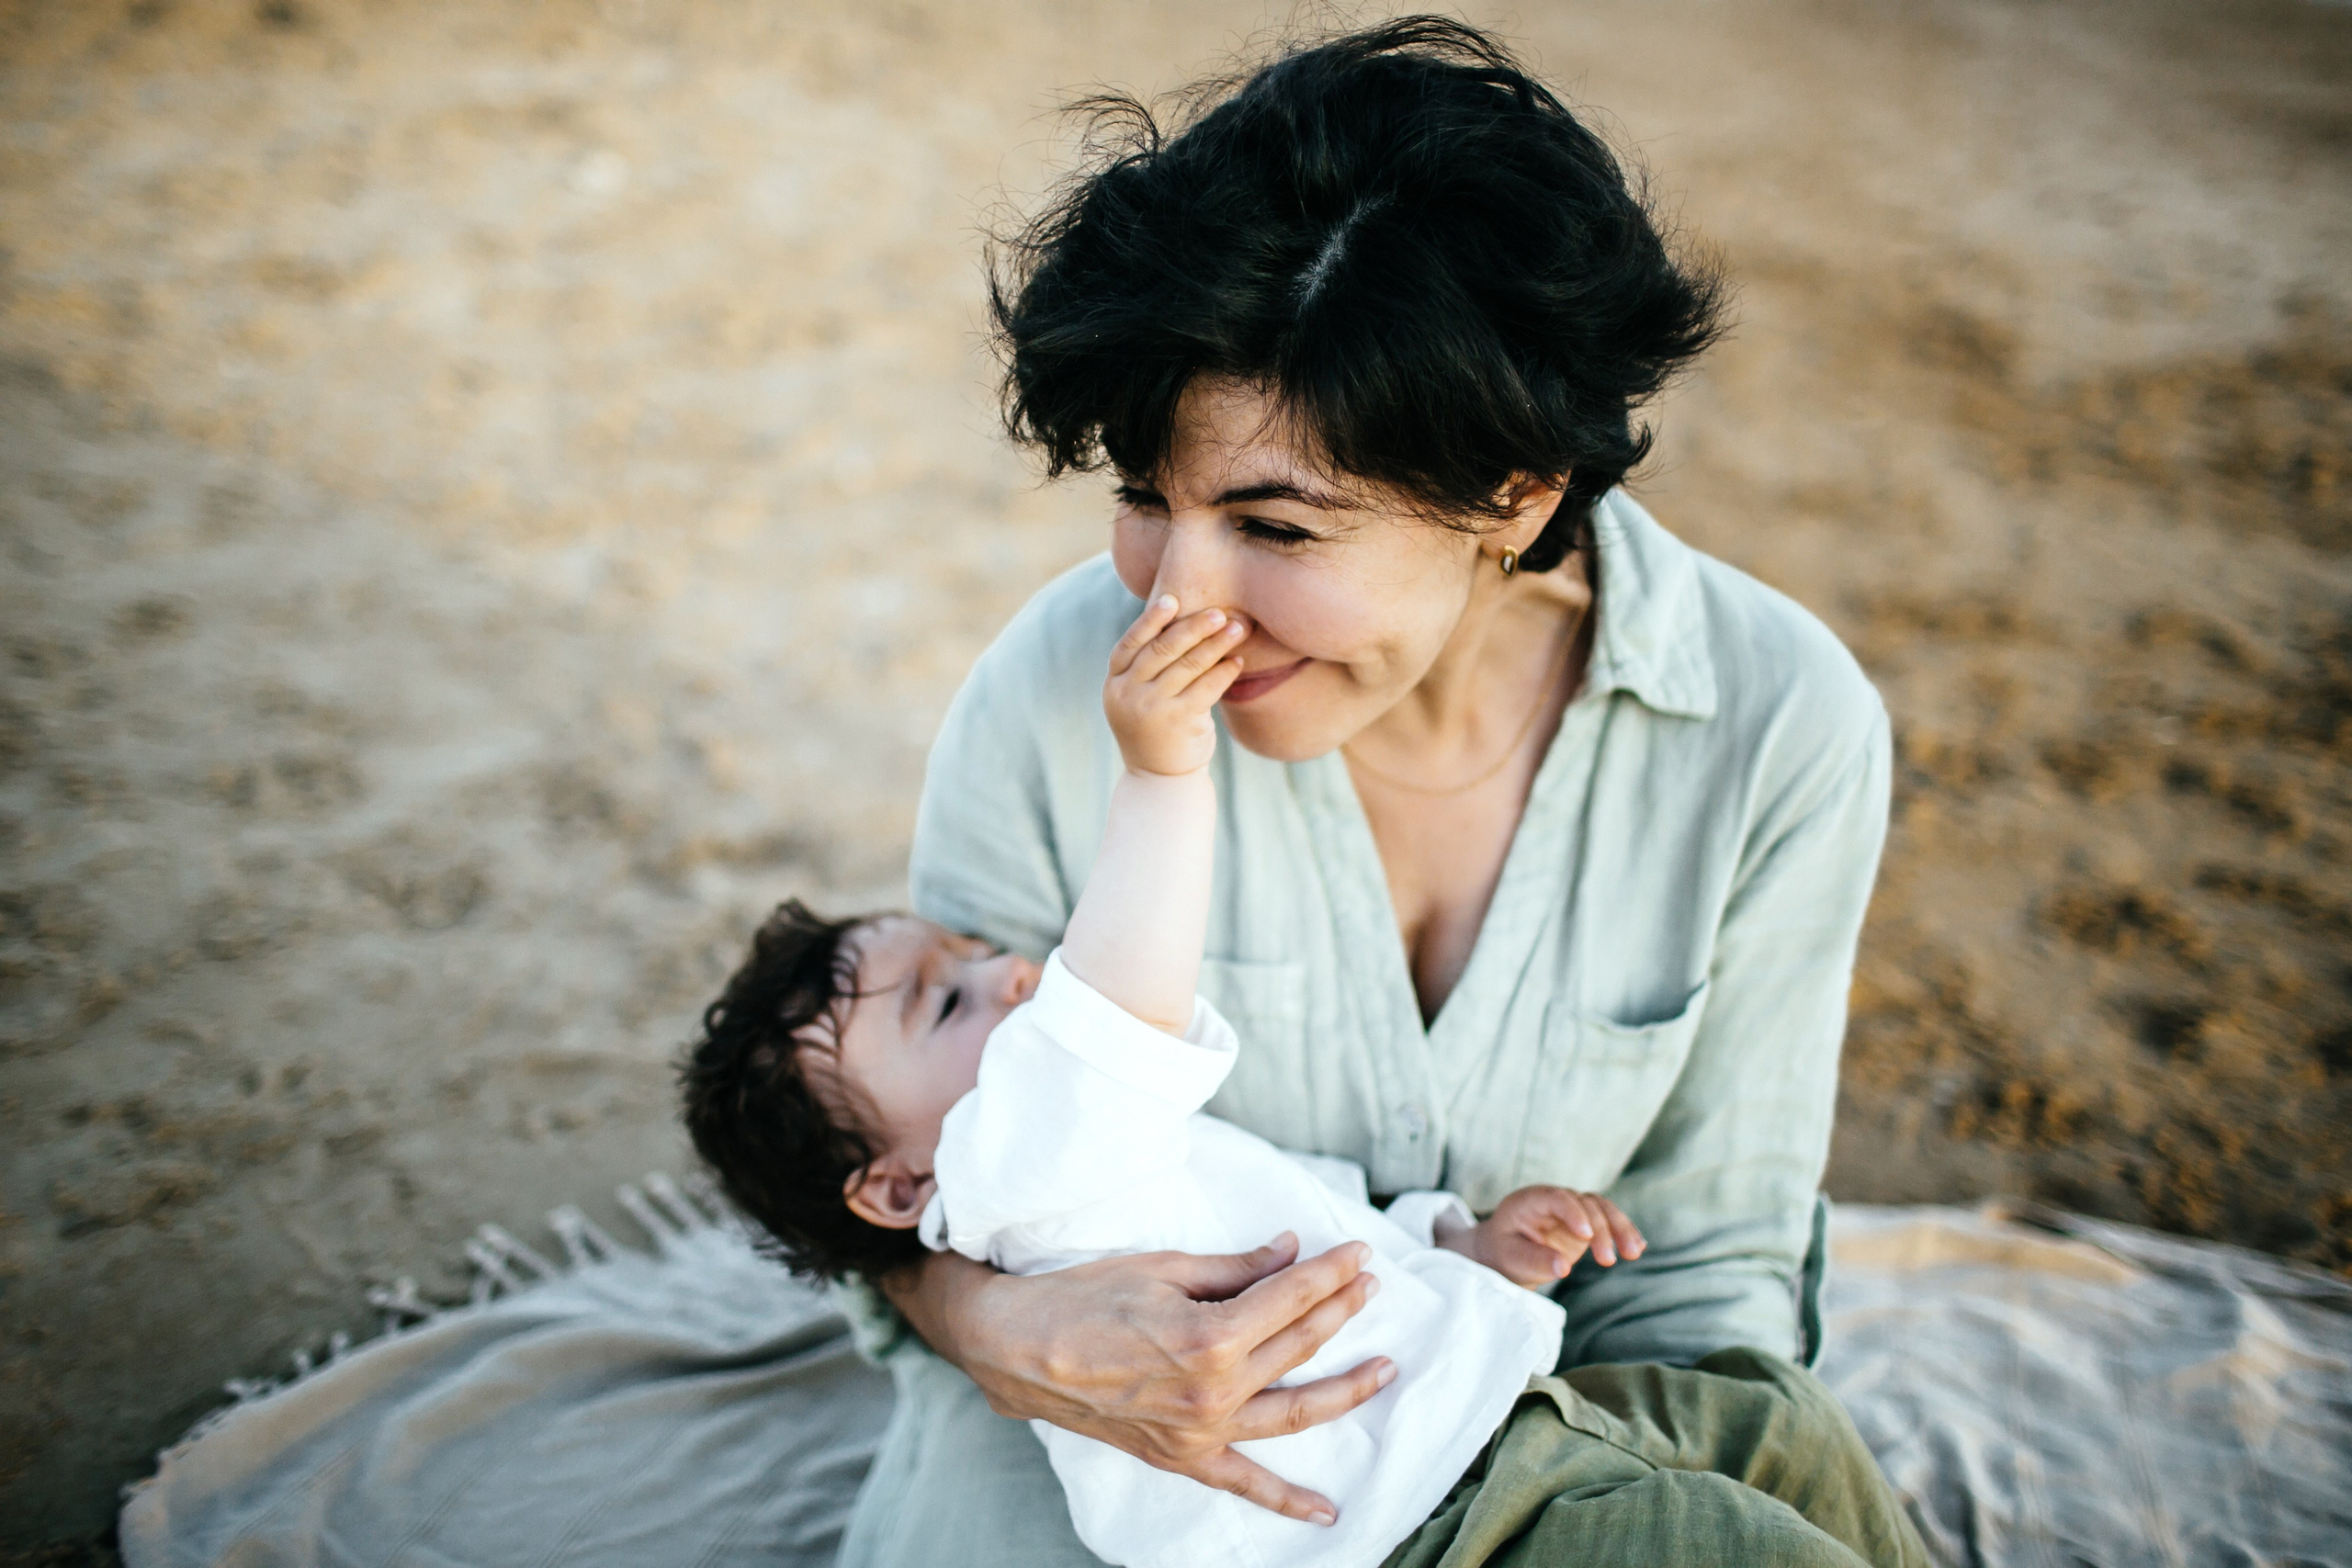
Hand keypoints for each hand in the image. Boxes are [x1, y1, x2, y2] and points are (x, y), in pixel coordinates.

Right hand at [883, 1234, 1392, 1524]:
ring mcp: (1202, 1430)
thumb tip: (1289, 1250)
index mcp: (1211, 1335)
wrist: (1020, 1348)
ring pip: (1295, 1412)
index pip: (1292, 1297)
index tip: (1359, 1254)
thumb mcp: (1164, 1266)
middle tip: (1371, 1285)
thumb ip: (1236, 1267)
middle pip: (1301, 1345)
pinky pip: (1244, 1484)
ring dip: (1346, 1390)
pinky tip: (1328, 1510)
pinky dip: (1288, 1501)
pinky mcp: (1183, 1455)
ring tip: (1384, 1370)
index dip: (1330, 1272)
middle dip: (1342, 1309)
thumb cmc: (1085, 1297)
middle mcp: (1215, 1390)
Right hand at [1104, 595, 1247, 776]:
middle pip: (1162, 649)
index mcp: (1114, 683)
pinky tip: (1237, 662)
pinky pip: (1206, 688)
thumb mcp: (1138, 697)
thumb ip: (1149, 666)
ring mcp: (1151, 708)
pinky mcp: (1178, 721)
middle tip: (1220, 613)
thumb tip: (1183, 621)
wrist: (1160, 780)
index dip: (1151, 620)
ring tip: (1238, 629)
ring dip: (1216, 645)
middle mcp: (1127, 694)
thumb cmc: (1155, 728)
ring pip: (1187, 666)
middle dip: (1194, 627)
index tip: (1172, 599)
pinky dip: (1224, 672)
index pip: (1131, 643)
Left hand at [1442, 1186, 1645, 1286]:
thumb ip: (1534, 1259)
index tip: (1585, 1236)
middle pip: (1585, 1204)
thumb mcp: (1510, 1257)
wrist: (1506, 1251)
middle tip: (1608, 1260)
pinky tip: (1638, 1247)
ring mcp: (1573, 1209)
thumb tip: (1563, 1267)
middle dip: (1601, 1229)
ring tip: (1634, 1252)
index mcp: (1531, 1200)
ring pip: (1603, 1208)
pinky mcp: (1587, 1222)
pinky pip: (1609, 1221)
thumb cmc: (1504, 1251)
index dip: (1573, 1214)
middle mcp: (1556, 1199)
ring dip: (1621, 1228)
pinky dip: (1623, 1232)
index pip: (1557, 1198)